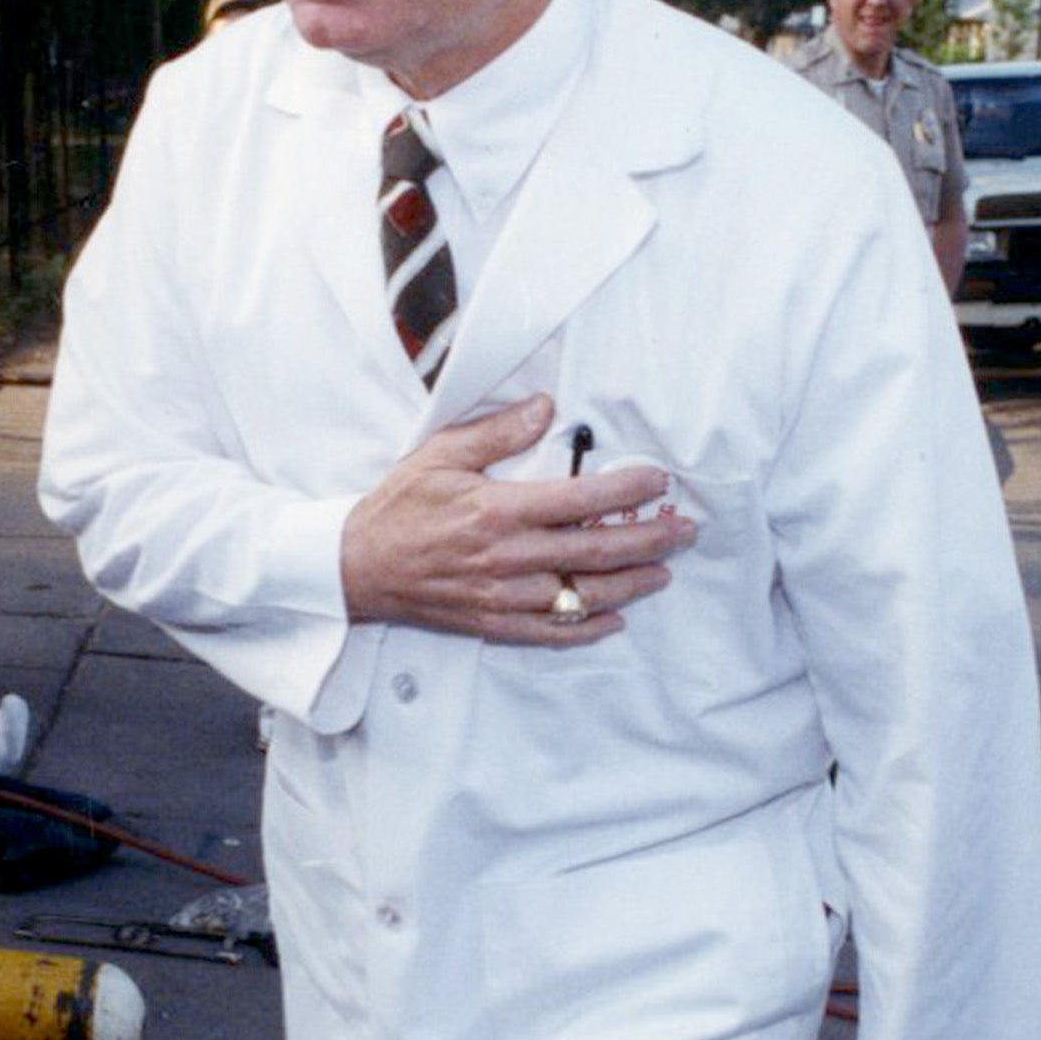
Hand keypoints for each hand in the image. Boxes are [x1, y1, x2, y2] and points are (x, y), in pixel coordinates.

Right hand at [338, 394, 695, 643]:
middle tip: (685, 529)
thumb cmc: (398, 507)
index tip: (658, 480)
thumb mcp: (440, 454)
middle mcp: (507, 557)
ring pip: (582, 594)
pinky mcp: (492, 623)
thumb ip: (497, 432)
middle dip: (649, 539)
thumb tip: (546, 408)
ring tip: (663, 571)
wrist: (355, 567)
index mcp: (497, 511)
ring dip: (631, 584)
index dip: (627, 490)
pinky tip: (615, 617)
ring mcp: (502, 596)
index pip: (580, 501)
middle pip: (596, 551)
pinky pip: (552, 631)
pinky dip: (588, 627)